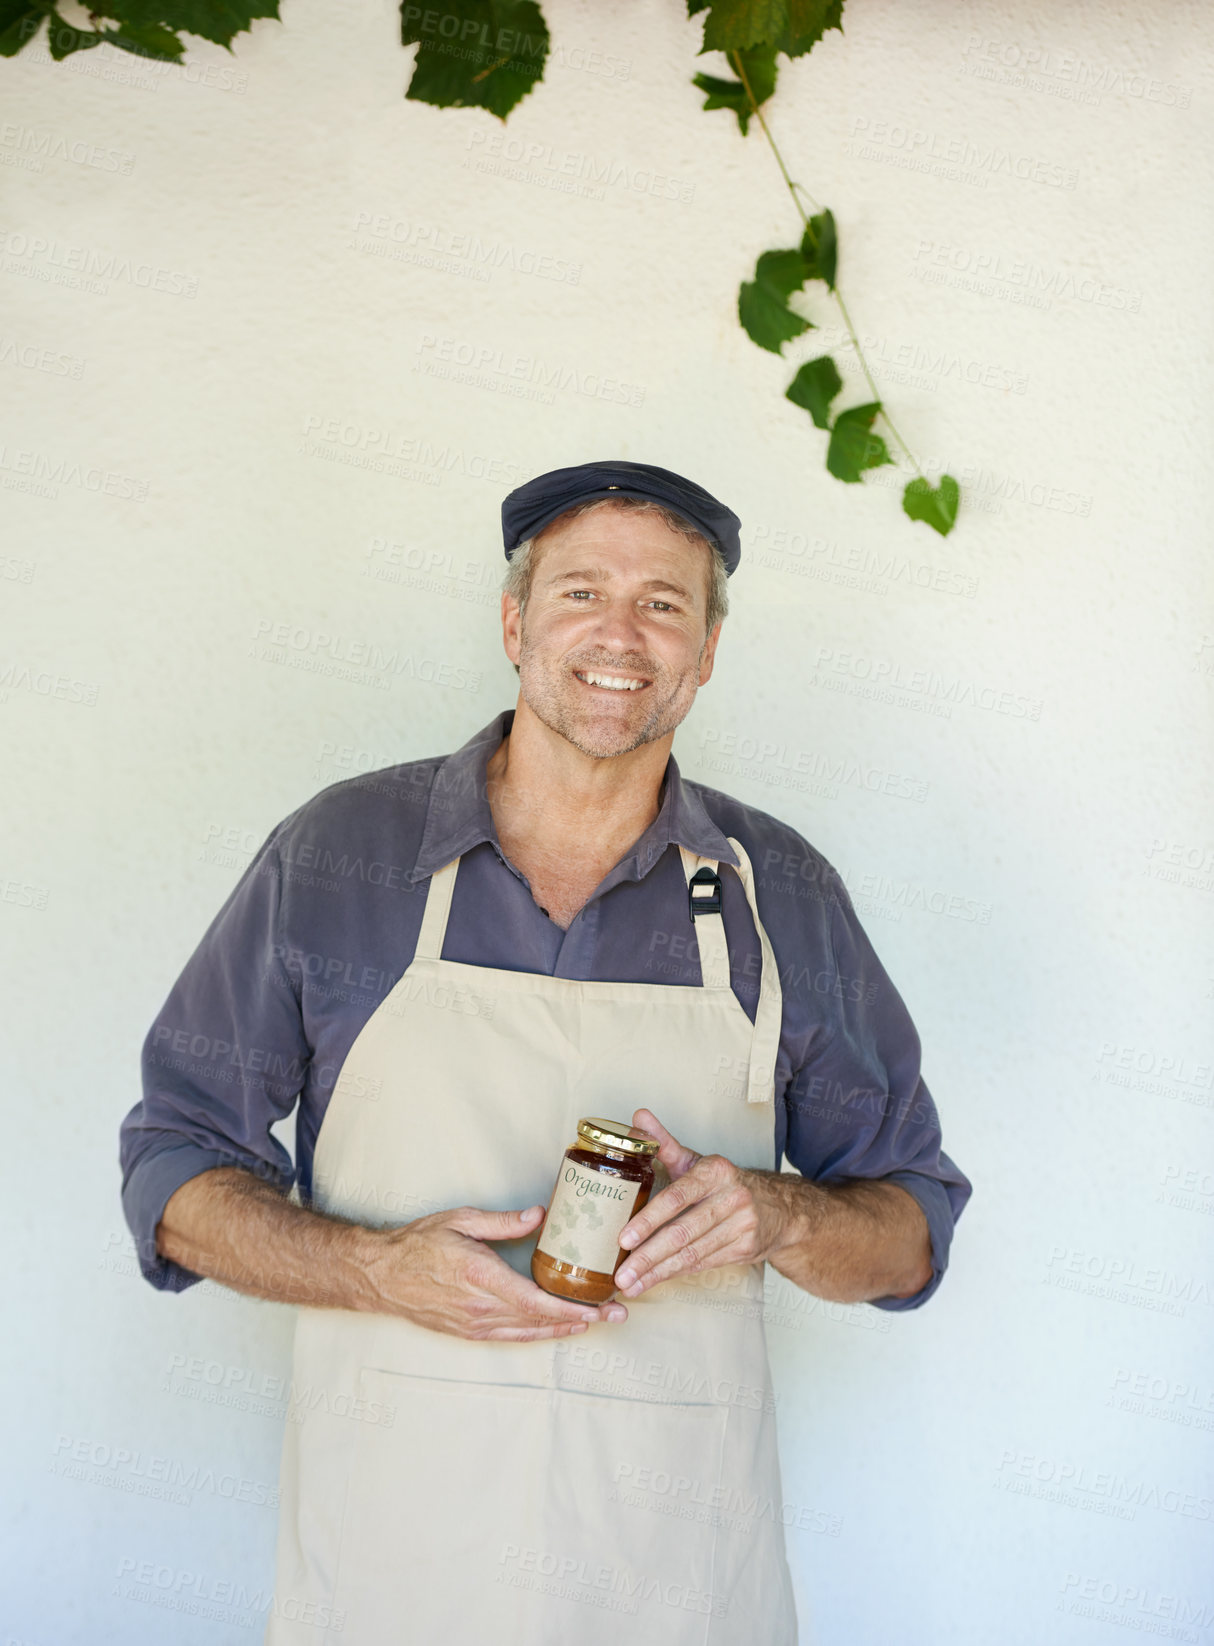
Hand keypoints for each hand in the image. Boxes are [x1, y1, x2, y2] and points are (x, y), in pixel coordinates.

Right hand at [363, 1203, 628, 1340]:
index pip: (537, 1300)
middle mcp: (480, 1308)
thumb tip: (540, 1215)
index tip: (602, 1307)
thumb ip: (502, 1221)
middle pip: (540, 1320)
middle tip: (618, 1315)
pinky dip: (538, 1334)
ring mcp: (473, 1324)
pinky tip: (557, 1329)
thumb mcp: (460, 1220)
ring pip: (529, 1332)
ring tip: (597, 1323)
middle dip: (583, 1319)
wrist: (380, 1275)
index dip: (573, 1308)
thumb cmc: (418, 1243)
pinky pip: (510, 1337)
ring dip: (564, 1329)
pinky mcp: (467, 1332)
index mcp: (481, 1277)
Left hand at [613, 1109, 788, 1296]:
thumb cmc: (725, 1182)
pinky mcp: (745, 1249)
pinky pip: (703, 1264)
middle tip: (622, 1274)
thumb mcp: (697, 1160)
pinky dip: (676, 1273)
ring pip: (691, 1254)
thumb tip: (638, 1116)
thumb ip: (664, 1142)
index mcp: (715, 1171)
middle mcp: (732, 1197)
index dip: (649, 1220)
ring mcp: (741, 1226)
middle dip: (648, 1256)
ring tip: (631, 1285)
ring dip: (658, 1272)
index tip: (623, 1238)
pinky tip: (655, 1280)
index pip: (677, 1197)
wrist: (779, 1207)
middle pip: (682, 1232)